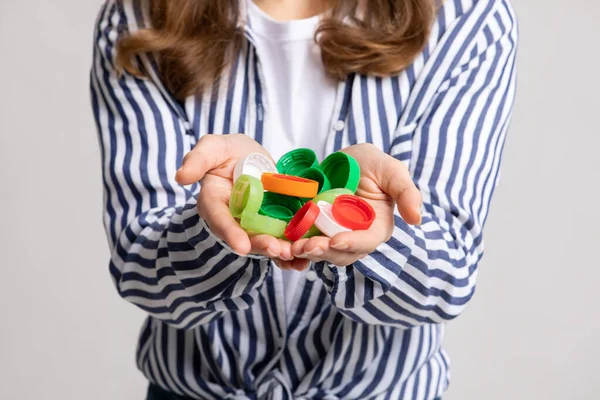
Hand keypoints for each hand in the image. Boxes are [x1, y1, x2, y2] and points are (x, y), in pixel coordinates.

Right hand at [175, 134, 294, 259]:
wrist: (252, 157)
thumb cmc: (229, 152)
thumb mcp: (213, 147)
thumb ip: (198, 159)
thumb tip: (181, 176)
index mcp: (215, 202)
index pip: (220, 219)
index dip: (230, 233)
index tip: (241, 247)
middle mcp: (234, 219)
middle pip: (246, 236)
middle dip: (261, 245)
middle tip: (277, 250)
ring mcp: (255, 224)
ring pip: (266, 242)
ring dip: (279, 251)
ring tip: (293, 255)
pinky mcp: (274, 225)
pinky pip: (282, 240)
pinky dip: (293, 251)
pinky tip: (303, 259)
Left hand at [291, 143, 421, 264]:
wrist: (341, 160)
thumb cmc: (370, 163)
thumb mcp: (390, 170)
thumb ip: (406, 191)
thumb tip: (417, 219)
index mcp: (375, 228)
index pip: (365, 242)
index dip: (352, 243)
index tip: (336, 241)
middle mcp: (353, 237)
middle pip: (339, 254)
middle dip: (323, 252)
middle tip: (305, 246)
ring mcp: (330, 236)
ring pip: (319, 253)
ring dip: (305, 253)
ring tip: (291, 247)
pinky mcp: (310, 232)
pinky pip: (301, 244)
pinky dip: (291, 249)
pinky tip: (281, 246)